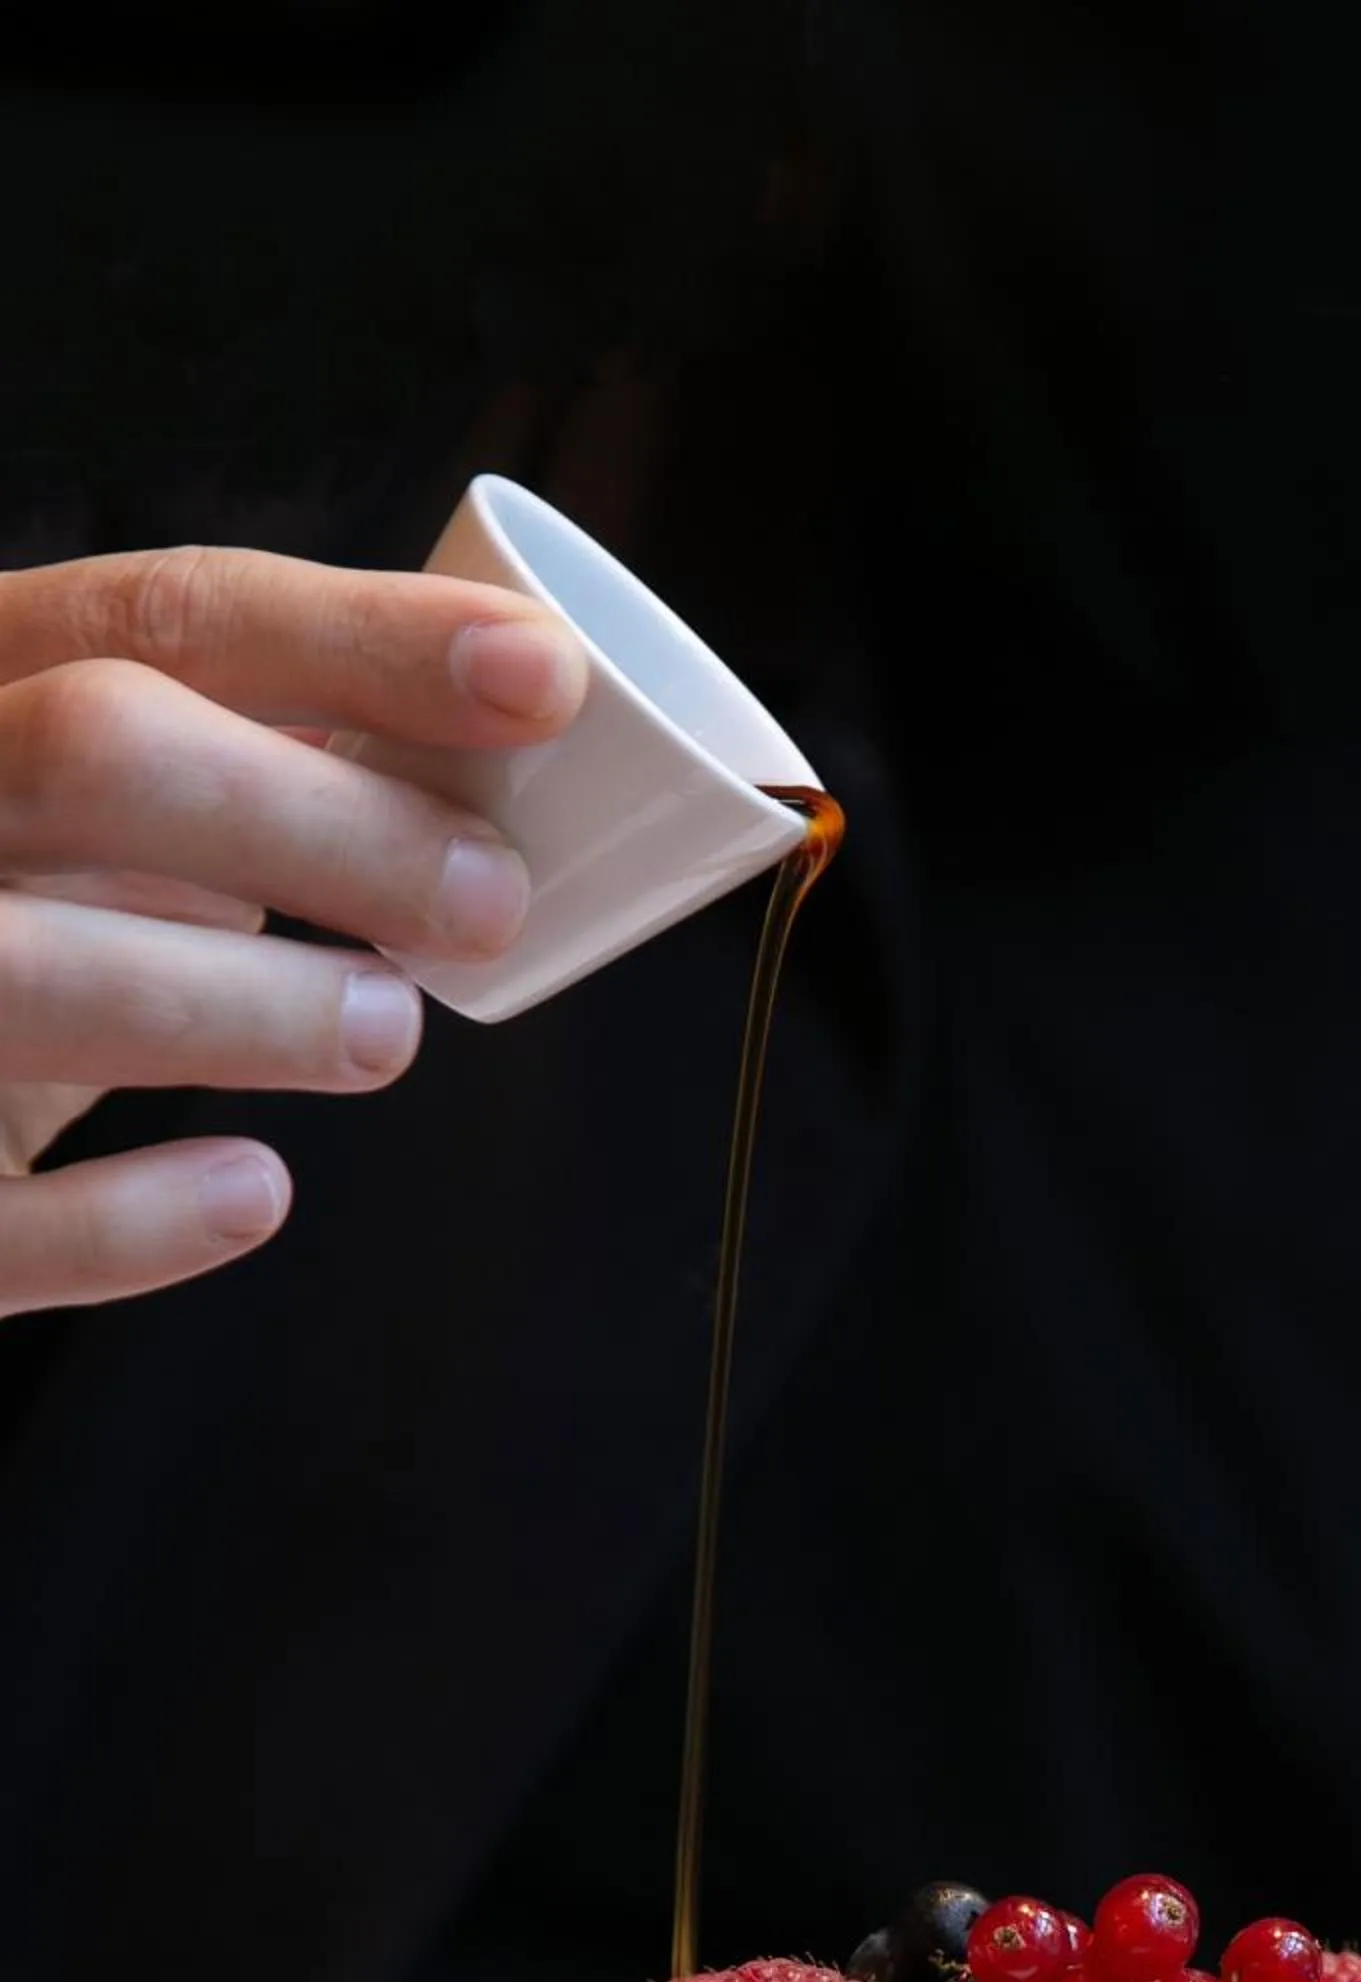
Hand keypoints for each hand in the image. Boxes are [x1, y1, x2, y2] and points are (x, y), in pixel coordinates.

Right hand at [0, 543, 587, 1315]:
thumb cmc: (23, 912)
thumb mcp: (98, 811)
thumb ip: (244, 769)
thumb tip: (504, 742)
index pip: (160, 618)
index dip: (362, 642)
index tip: (541, 682)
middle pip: (92, 753)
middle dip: (322, 824)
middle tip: (490, 901)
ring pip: (22, 966)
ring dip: (239, 1003)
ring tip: (388, 1032)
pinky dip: (129, 1216)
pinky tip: (256, 1191)